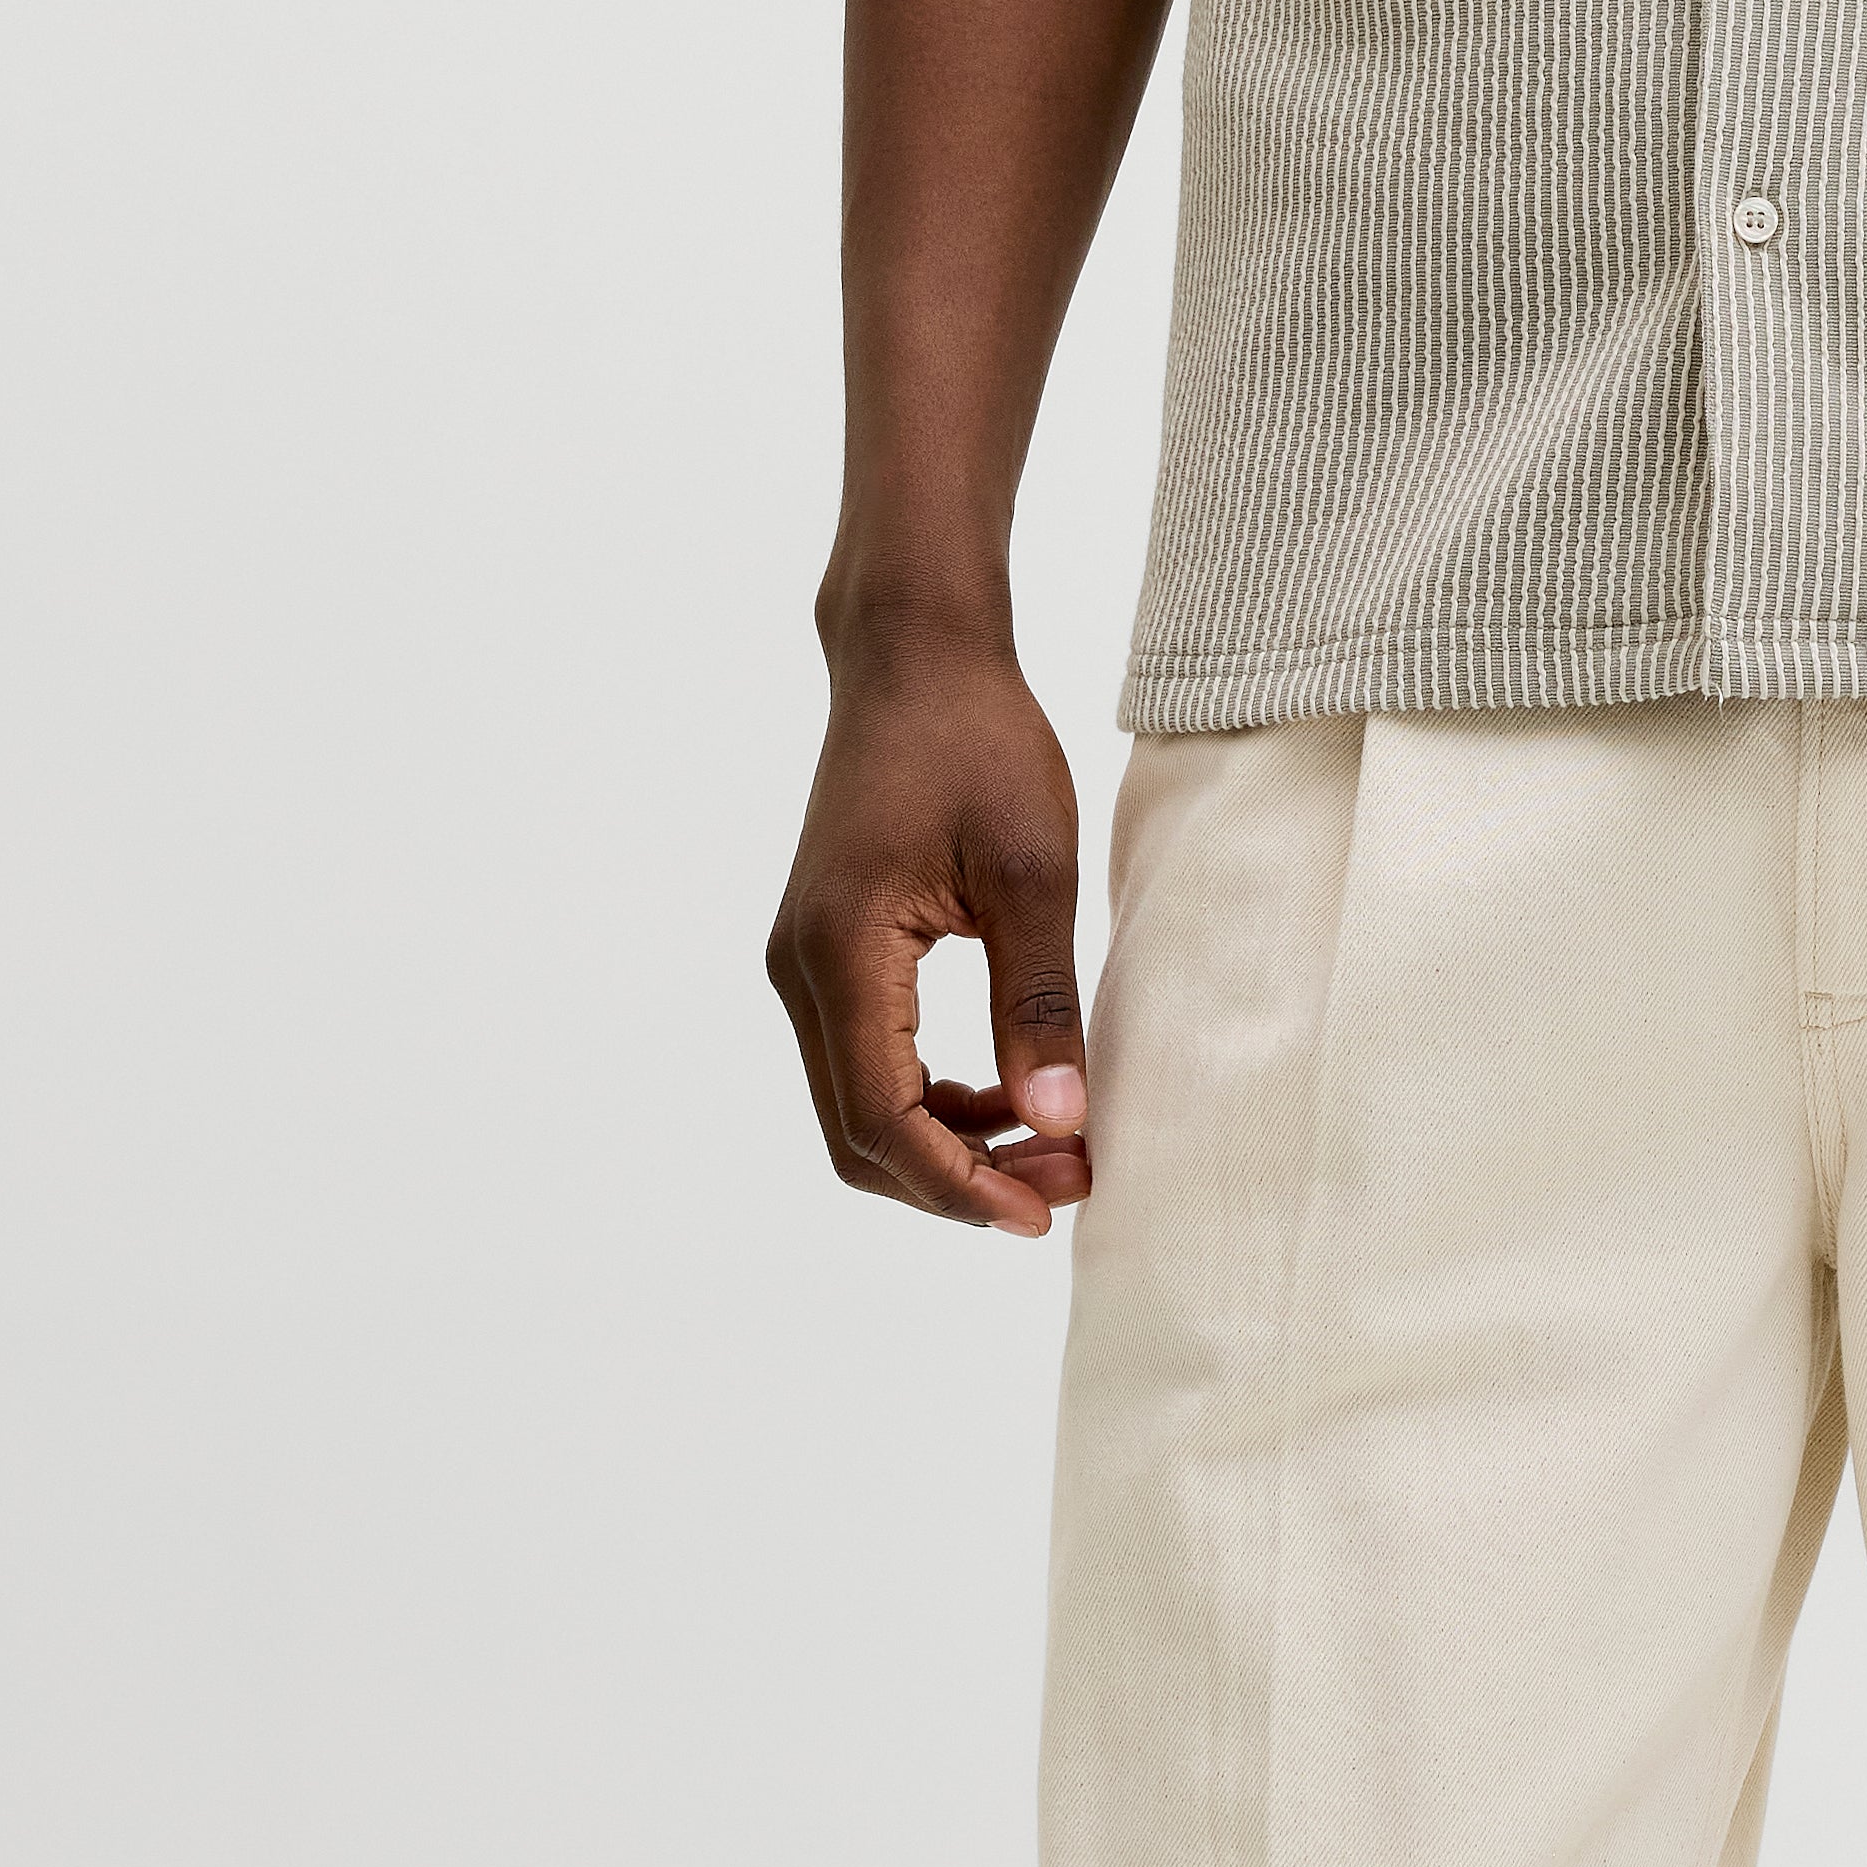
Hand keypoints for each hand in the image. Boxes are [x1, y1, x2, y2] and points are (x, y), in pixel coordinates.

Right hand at [765, 636, 1093, 1239]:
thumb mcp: (1032, 871)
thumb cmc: (979, 742)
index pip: (882, 1119)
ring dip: (945, 1141)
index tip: (1044, 1211)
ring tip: (1051, 1140)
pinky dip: (927, 1094)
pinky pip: (863, 1055)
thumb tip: (1062, 1120)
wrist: (917, 654)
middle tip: (1066, 1179)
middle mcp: (800, 969)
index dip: (959, 1185)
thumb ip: (1039, 1002)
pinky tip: (1002, 1090)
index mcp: (841, 954)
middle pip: (858, 1131)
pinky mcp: (825, 945)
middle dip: (958, 1176)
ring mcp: (804, 959)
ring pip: (857, 1101)